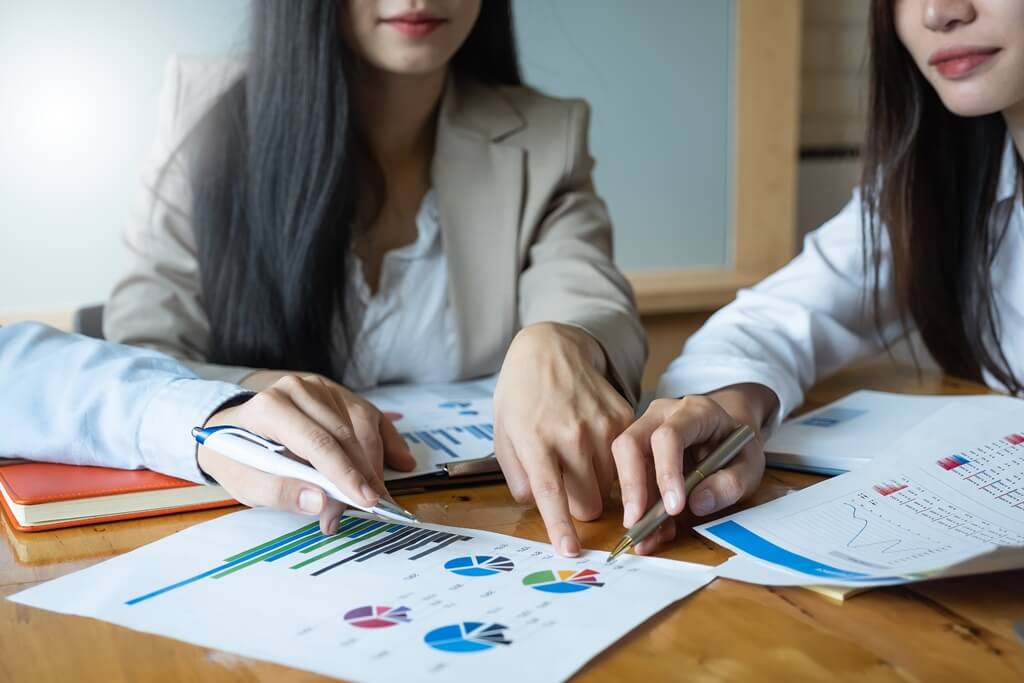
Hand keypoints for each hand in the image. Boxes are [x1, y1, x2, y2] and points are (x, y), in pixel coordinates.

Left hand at [199, 374, 416, 533]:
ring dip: (375, 462)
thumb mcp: (245, 484)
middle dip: (363, 474)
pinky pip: (370, 417)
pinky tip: (399, 462)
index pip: (317, 441)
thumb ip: (280, 493)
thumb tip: (320, 503)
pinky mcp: (336, 393)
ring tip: (376, 494)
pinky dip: (386, 442)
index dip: (345, 474)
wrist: (231, 430)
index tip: (366, 501)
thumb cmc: (238, 458)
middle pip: (345, 433)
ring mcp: (320, 387)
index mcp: (270, 407)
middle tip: (370, 508)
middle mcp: (298, 389)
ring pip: (363, 424)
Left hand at [493, 323, 634, 556]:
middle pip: (588, 500)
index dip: (560, 527)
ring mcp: (601, 424)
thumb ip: (519, 475)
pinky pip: (624, 461)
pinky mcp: (623, 417)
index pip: (550, 492)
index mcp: (535, 438)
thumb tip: (539, 504)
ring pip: (610, 485)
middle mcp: (570, 432)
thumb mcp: (504, 434)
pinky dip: (610, 461)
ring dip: (596, 483)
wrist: (551, 350)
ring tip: (579, 455)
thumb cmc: (522, 396)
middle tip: (567, 482)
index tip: (571, 552)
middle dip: (579, 503)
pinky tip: (593, 440)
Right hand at [610, 384, 775, 553]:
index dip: (666, 471)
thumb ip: (731, 483)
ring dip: (633, 502)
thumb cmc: (738, 448)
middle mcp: (663, 415)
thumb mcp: (750, 466)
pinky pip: (630, 477)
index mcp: (696, 411)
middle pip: (631, 443)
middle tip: (638, 523)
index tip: (673, 507)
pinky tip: (652, 531)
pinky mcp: (638, 450)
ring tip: (648, 536)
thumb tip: (698, 502)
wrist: (728, 437)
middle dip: (633, 486)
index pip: (669, 435)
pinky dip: (639, 507)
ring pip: (624, 462)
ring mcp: (646, 429)